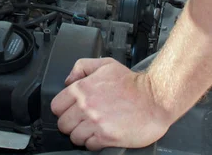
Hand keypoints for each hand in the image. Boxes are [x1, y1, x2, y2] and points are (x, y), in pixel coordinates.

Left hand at [50, 58, 172, 150]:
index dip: (63, 109)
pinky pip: (88, 146)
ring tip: (93, 128)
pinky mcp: (106, 137)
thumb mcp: (106, 65)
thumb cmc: (133, 83)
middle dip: (71, 123)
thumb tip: (68, 79)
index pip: (56, 106)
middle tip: (82, 120)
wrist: (155, 99)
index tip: (71, 110)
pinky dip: (93, 143)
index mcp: (83, 89)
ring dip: (82, 134)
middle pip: (63, 124)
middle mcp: (86, 106)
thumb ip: (82, 67)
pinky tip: (101, 134)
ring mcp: (95, 123)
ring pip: (74, 136)